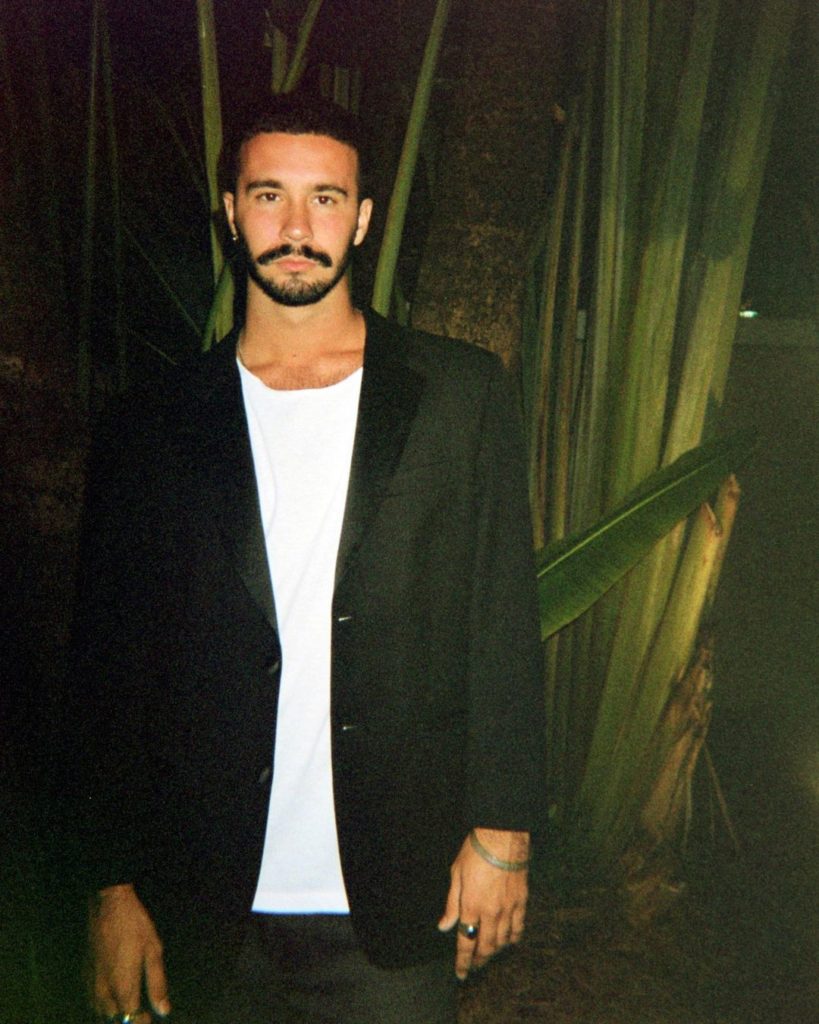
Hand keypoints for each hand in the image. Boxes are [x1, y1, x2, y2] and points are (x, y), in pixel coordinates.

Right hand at [88, 883, 169, 1021]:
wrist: (108, 905)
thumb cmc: (135, 925)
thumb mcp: (153, 951)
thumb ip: (157, 984)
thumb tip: (163, 1010)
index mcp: (123, 987)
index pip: (131, 1020)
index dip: (142, 1022)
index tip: (150, 1018)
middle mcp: (104, 991)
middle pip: (115, 1020)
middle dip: (128, 1019)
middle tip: (142, 1011)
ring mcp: (92, 983)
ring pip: (101, 1012)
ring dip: (115, 1014)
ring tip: (130, 1005)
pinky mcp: (86, 974)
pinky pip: (93, 1000)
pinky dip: (104, 1004)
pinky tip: (114, 995)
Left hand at [437, 829, 528, 979]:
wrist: (502, 836)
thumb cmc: (475, 852)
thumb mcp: (456, 874)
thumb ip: (451, 904)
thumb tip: (444, 927)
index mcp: (471, 906)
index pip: (466, 943)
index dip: (462, 962)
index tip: (460, 973)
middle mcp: (490, 912)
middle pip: (486, 947)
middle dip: (479, 961)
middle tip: (474, 967)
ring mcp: (508, 909)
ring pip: (503, 941)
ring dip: (494, 951)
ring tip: (488, 953)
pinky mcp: (521, 902)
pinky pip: (519, 928)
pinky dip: (513, 938)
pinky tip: (508, 940)